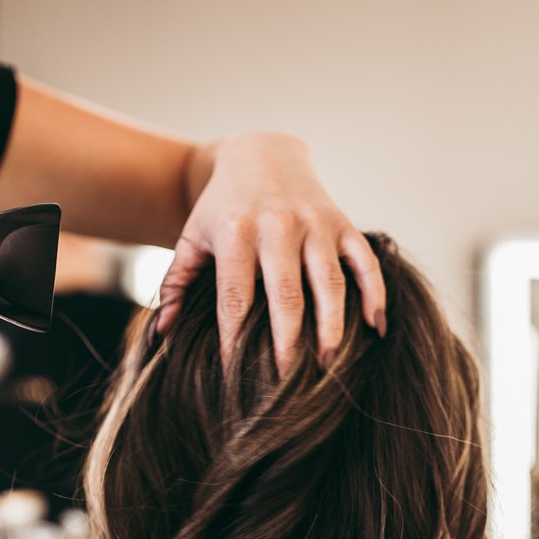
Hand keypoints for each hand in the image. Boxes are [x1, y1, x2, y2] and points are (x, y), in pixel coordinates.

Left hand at [157, 133, 386, 374]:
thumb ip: (175, 284)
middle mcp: (278, 226)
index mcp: (236, 232)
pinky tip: (375, 328)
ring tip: (327, 366)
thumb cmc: (222, 208)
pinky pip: (365, 263)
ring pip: (330, 285)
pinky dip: (375, 295)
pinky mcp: (343, 224)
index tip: (235, 375)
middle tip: (286, 384)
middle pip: (287, 297)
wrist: (262, 154)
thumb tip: (163, 333)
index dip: (236, 340)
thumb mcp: (192, 237)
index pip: (236, 298)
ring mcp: (316, 224)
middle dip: (288, 345)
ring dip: (332, 329)